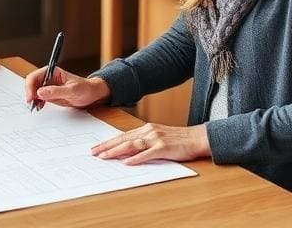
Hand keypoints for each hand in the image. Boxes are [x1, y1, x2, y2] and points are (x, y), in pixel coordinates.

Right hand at [24, 66, 110, 109]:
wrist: (92, 95)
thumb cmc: (85, 89)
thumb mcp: (72, 91)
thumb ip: (56, 91)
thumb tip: (40, 92)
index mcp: (53, 72)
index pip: (35, 76)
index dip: (30, 86)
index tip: (31, 97)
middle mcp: (49, 78)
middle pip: (32, 83)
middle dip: (30, 93)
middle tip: (32, 104)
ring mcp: (49, 86)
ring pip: (34, 91)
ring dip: (33, 99)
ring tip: (37, 107)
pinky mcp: (50, 94)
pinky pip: (38, 97)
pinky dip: (37, 102)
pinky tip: (40, 107)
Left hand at [91, 123, 210, 164]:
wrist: (197, 138)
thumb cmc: (179, 139)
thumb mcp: (158, 137)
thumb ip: (144, 142)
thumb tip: (128, 151)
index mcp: (146, 129)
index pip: (123, 135)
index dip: (108, 142)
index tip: (96, 147)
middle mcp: (149, 131)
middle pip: (123, 139)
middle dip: (107, 146)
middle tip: (93, 152)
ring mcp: (156, 139)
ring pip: (131, 145)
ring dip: (116, 151)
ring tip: (104, 157)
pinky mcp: (164, 147)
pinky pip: (147, 154)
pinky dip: (136, 158)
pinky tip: (127, 162)